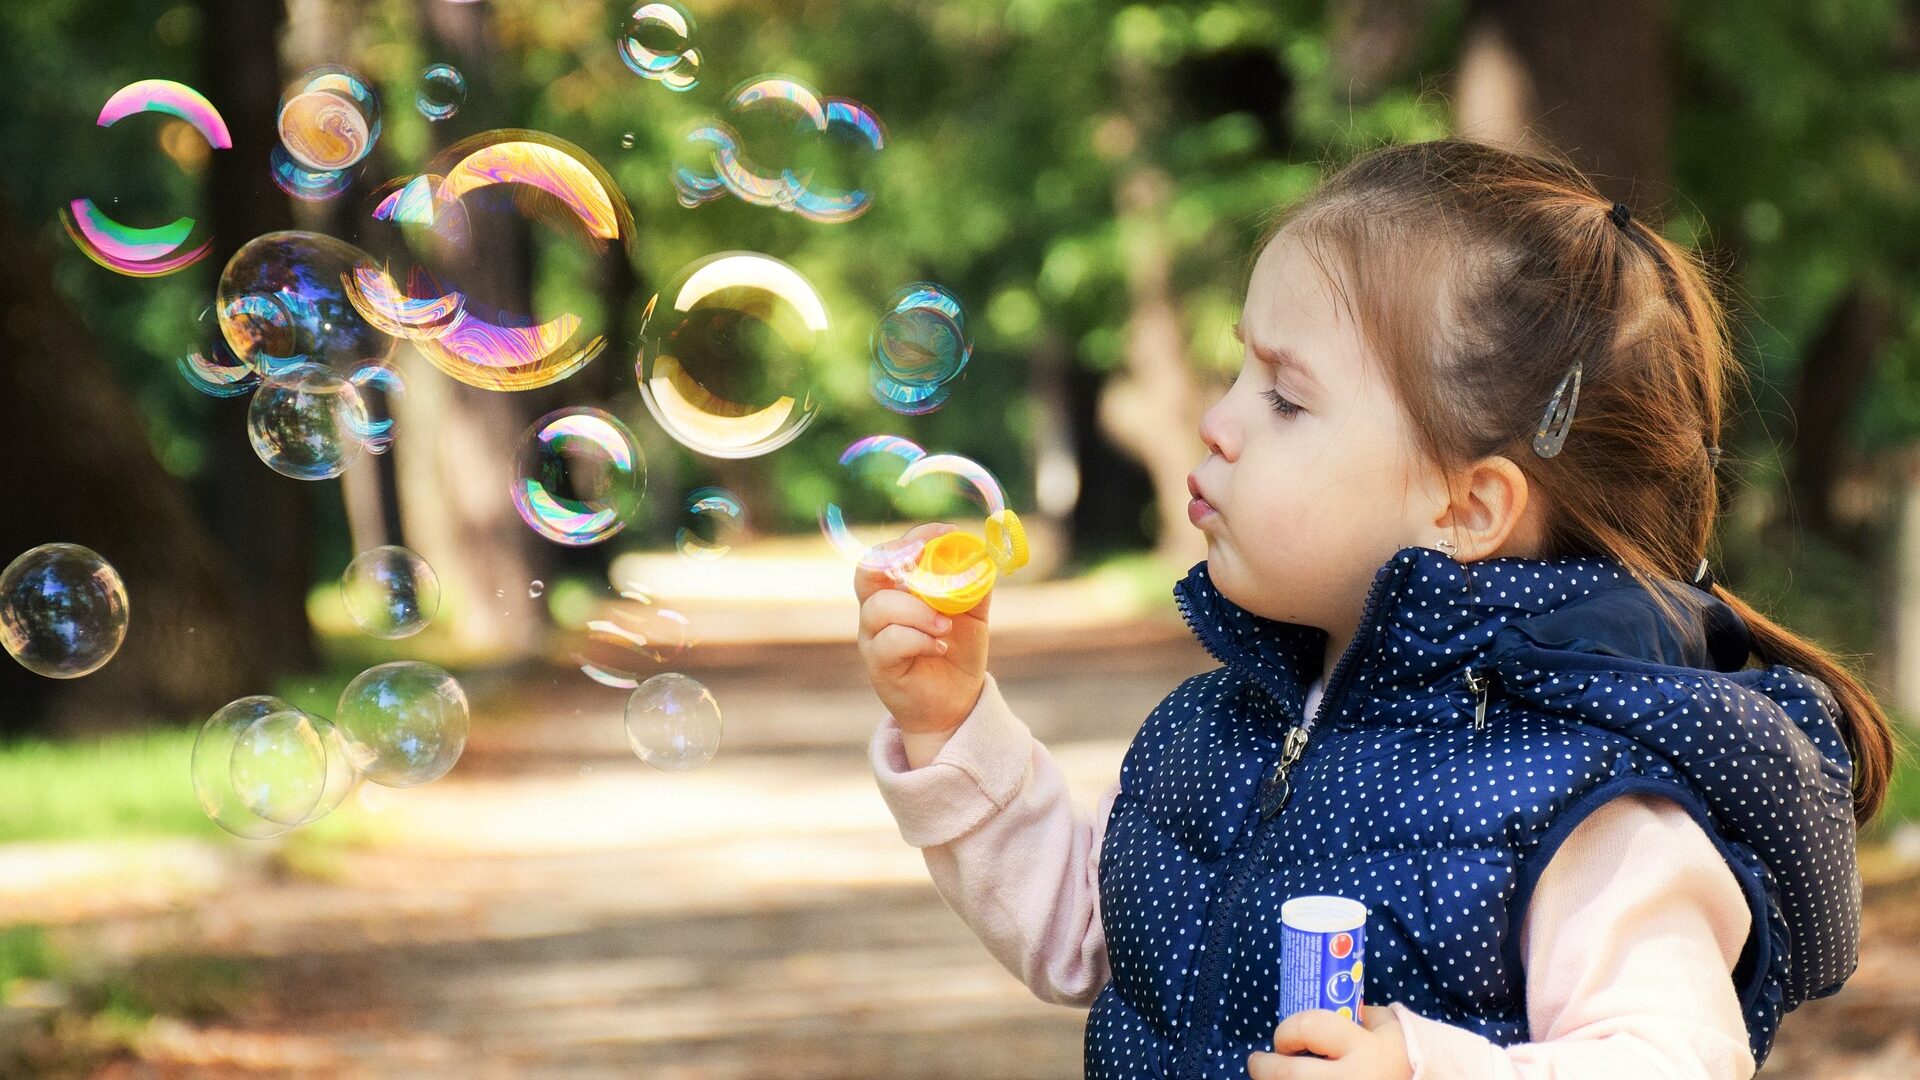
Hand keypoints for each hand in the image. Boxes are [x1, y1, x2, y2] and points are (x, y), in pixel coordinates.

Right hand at [854, 522, 990, 734]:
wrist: (956, 701)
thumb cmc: (957, 651)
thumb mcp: (973, 613)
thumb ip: (975, 583)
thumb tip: (984, 554)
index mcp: (897, 589)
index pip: (891, 552)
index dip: (915, 536)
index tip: (947, 533)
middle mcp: (878, 609)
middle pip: (867, 571)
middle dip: (897, 559)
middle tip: (926, 559)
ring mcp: (874, 637)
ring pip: (880, 607)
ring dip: (917, 611)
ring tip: (945, 625)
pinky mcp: (879, 665)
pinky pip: (889, 642)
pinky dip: (918, 639)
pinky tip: (938, 647)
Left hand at [1247, 1006, 1412, 1079]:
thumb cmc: (1406, 1061)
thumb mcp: (1390, 1030)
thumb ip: (1361, 1016)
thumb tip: (1327, 1006)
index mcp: (1369, 1050)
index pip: (1312, 1027)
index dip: (1287, 1030)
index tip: (1281, 1038)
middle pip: (1293, 1075)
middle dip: (1265, 1068)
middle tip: (1258, 1063)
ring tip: (1270, 1077)